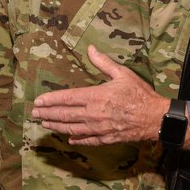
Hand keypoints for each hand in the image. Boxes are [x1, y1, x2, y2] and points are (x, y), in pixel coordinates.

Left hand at [32, 45, 169, 145]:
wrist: (155, 118)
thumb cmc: (140, 94)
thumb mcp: (122, 74)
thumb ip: (103, 62)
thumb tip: (90, 49)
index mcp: (95, 97)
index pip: (67, 99)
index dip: (50, 100)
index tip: (38, 101)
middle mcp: (93, 114)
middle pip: (64, 115)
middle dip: (47, 114)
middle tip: (34, 114)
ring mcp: (98, 128)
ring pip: (72, 129)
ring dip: (57, 126)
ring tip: (45, 124)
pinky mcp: (106, 138)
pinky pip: (87, 140)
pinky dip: (76, 139)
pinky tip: (69, 139)